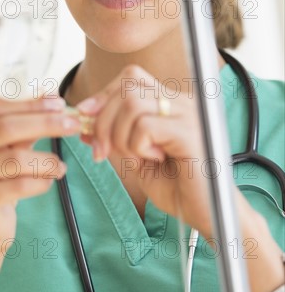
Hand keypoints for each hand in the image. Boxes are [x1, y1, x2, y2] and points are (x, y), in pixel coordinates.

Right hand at [0, 95, 81, 253]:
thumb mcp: (7, 146)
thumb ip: (24, 123)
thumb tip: (53, 96)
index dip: (30, 103)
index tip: (60, 102)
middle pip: (5, 128)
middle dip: (45, 123)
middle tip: (74, 124)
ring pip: (15, 159)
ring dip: (47, 160)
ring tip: (61, 166)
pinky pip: (20, 186)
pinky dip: (41, 182)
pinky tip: (49, 181)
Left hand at [76, 64, 216, 236]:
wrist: (207, 215)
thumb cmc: (177, 187)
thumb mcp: (135, 157)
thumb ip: (115, 136)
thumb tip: (83, 119)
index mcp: (170, 102)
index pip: (131, 77)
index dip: (103, 94)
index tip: (85, 116)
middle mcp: (181, 101)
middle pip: (127, 86)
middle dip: (103, 119)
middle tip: (101, 151)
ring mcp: (188, 113)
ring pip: (132, 103)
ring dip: (120, 135)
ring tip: (136, 157)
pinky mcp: (190, 132)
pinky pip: (145, 125)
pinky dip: (137, 145)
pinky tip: (155, 159)